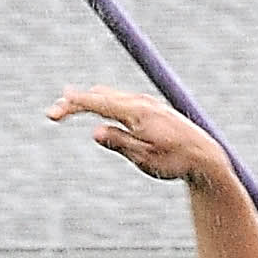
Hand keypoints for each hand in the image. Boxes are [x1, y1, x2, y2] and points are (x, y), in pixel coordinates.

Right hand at [47, 85, 230, 184]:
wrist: (205, 157)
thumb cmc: (175, 162)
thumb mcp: (145, 159)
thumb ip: (119, 143)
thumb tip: (94, 131)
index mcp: (138, 112)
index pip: (97, 102)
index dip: (72, 105)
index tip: (52, 112)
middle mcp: (141, 102)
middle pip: (100, 95)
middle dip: (75, 103)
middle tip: (53, 114)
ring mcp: (147, 103)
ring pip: (110, 95)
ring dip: (88, 100)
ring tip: (67, 105)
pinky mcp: (152, 108)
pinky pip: (120, 99)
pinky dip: (103, 101)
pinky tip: (97, 106)